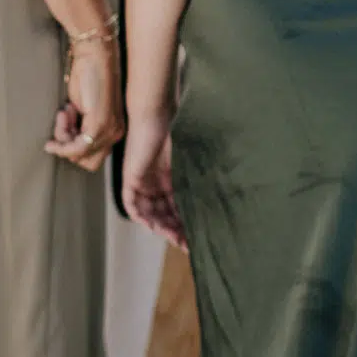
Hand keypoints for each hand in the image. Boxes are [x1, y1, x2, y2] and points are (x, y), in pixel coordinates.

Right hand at [45, 32, 122, 171]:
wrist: (94, 55)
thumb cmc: (87, 77)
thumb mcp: (83, 109)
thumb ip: (80, 128)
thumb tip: (66, 144)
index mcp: (114, 130)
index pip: (93, 158)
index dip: (74, 147)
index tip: (66, 124)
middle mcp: (115, 134)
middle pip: (86, 162)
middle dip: (68, 146)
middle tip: (63, 120)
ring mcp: (108, 131)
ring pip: (78, 154)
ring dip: (63, 136)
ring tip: (65, 111)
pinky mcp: (98, 125)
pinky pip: (76, 148)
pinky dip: (62, 138)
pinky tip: (62, 115)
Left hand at [122, 107, 184, 247]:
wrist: (156, 112)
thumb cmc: (175, 129)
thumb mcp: (190, 159)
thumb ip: (198, 176)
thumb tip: (226, 190)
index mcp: (169, 178)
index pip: (176, 206)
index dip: (186, 222)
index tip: (198, 236)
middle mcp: (155, 183)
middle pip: (164, 214)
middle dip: (176, 230)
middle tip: (189, 244)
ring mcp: (142, 181)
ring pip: (150, 213)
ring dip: (162, 228)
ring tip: (176, 239)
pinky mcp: (130, 178)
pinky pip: (132, 205)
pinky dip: (143, 217)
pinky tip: (154, 227)